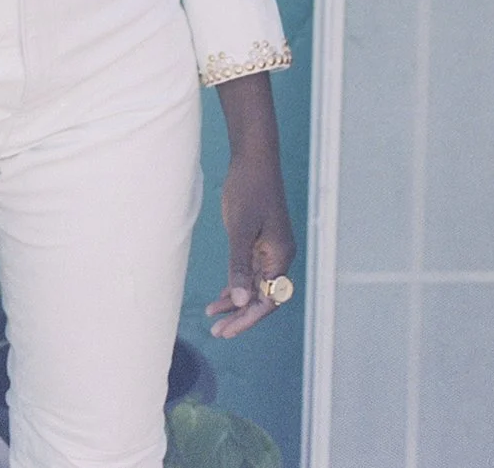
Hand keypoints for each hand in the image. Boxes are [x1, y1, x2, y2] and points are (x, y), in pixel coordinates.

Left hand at [205, 71, 295, 340]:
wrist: (252, 159)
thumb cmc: (247, 190)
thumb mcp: (239, 229)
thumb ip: (239, 266)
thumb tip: (241, 302)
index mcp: (280, 256)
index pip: (268, 299)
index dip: (249, 317)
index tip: (228, 330)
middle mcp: (279, 257)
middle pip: (263, 297)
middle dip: (241, 316)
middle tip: (218, 333)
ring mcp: (270, 250)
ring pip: (254, 286)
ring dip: (236, 302)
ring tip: (213, 318)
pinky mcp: (259, 242)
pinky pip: (249, 272)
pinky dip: (235, 284)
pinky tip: (219, 298)